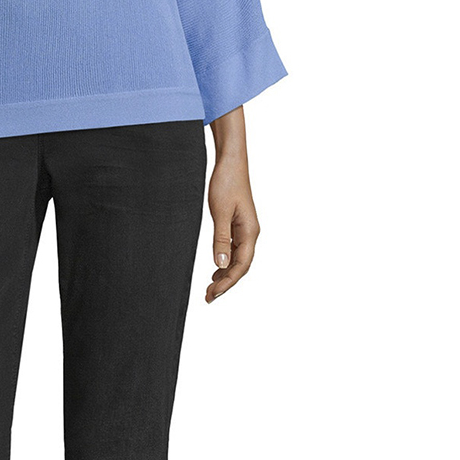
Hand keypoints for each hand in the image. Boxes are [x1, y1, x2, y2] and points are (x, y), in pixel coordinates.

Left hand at [205, 109, 260, 302]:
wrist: (231, 162)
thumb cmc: (226, 183)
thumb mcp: (220, 212)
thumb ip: (221, 239)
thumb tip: (221, 265)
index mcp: (250, 232)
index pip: (241, 266)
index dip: (228, 283)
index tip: (213, 294)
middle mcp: (251, 233)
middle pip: (241, 266)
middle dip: (226, 283)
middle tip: (208, 297)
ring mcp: (245, 229)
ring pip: (238, 260)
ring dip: (226, 275)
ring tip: (210, 288)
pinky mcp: (238, 224)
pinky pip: (234, 250)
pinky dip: (225, 262)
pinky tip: (216, 269)